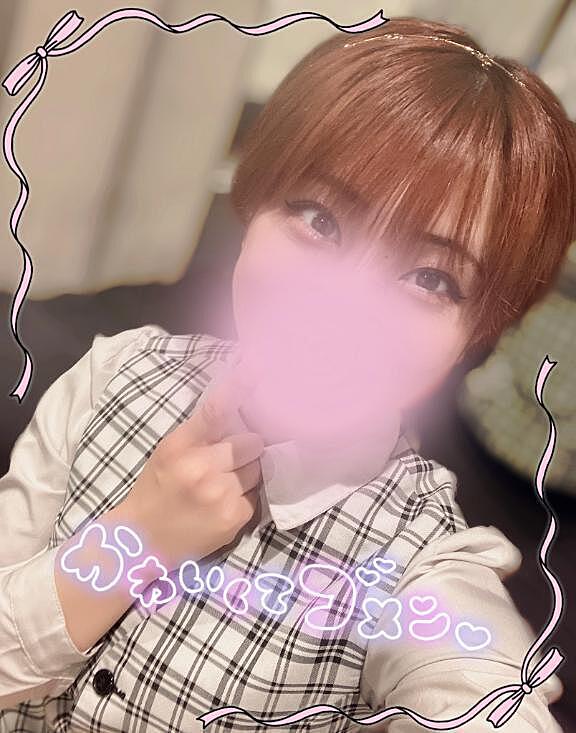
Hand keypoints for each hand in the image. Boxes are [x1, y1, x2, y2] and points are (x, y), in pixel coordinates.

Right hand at [117, 364, 264, 572]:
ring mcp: (220, 495)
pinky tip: (224, 503)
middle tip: (227, 459)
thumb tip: (236, 400)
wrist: (142, 541)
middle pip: (250, 442)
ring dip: (247, 473)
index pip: (215, 411)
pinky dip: (245, 497)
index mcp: (180, 447)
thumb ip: (201, 429)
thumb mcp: (168, 451)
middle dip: (245, 448)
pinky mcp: (234, 518)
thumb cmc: (156, 488)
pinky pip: (256, 495)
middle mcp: (201, 469)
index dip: (239, 387)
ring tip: (223, 483)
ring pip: (257, 469)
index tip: (256, 368)